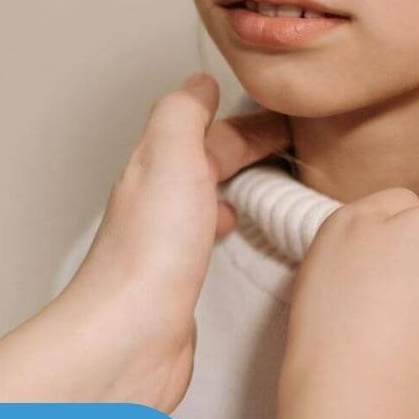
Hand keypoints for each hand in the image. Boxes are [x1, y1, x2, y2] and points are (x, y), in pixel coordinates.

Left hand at [0, 73, 285, 408]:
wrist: (129, 335)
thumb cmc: (148, 254)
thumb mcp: (169, 154)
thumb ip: (183, 113)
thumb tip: (196, 82)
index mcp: (156, 166)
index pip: (203, 127)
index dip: (241, 117)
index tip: (282, 113)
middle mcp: (158, 201)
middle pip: (206, 160)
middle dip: (244, 146)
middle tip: (289, 142)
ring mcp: (168, 242)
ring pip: (206, 196)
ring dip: (236, 182)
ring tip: (272, 181)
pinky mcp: (181, 281)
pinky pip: (208, 238)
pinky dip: (226, 225)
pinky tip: (237, 235)